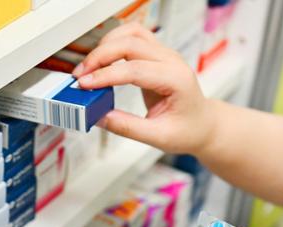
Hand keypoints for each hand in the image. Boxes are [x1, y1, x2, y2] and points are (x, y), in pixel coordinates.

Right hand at [73, 23, 214, 154]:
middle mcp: (172, 61)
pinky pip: (133, 37)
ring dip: (106, 45)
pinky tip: (102, 59)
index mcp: (176, 80)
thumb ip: (128, 127)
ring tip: (89, 67)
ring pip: (132, 33)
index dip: (106, 76)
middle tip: (80, 77)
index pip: (135, 69)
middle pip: (131, 44)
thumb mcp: (158, 137)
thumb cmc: (187, 130)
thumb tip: (98, 117)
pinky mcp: (156, 54)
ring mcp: (165, 54)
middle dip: (100, 57)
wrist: (202, 124)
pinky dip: (114, 42)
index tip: (84, 85)